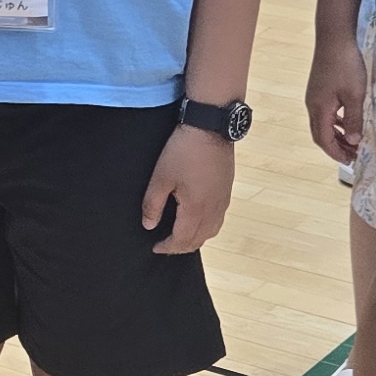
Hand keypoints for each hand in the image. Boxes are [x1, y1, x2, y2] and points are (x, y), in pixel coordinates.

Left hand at [141, 128, 231, 253]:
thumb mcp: (161, 177)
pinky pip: (218, 219)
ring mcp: (223, 201)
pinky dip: (206, 227)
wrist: (210, 128)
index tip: (155, 247)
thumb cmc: (183, 151)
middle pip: (198, 240)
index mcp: (196, 209)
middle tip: (166, 244)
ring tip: (180, 235)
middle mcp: (213, 209)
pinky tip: (197, 219)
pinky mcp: (227, 191)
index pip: (182, 240)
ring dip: (195, 238)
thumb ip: (153, 205)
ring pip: (211, 231)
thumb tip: (149, 225)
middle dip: (181, 246)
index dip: (167, 247)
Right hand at [304, 33, 367, 166]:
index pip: (324, 140)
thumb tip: (354, 141)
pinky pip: (326, 113)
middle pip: (320, 134)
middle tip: (353, 155)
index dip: (336, 153)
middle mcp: (313, 105)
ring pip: (323, 123)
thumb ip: (354, 119)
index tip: (350, 161)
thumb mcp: (355, 95)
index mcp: (320, 109)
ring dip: (336, 135)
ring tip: (353, 141)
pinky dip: (336, 122)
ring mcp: (315, 97)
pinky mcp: (319, 89)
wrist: (334, 37)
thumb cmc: (345, 65)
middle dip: (336, 147)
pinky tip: (348, 120)